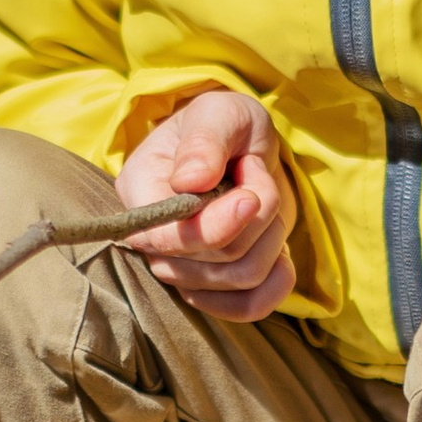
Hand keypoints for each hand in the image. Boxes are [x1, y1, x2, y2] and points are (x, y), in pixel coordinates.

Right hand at [118, 90, 296, 321]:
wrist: (242, 147)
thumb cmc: (224, 126)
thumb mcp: (218, 114)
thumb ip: (204, 142)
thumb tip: (190, 182)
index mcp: (139, 191)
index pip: (164, 237)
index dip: (214, 227)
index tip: (250, 197)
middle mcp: (153, 241)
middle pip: (216, 258)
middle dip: (257, 213)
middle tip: (254, 171)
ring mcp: (181, 270)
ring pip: (241, 279)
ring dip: (272, 235)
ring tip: (263, 196)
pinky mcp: (212, 290)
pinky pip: (248, 307)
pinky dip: (277, 282)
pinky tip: (281, 251)